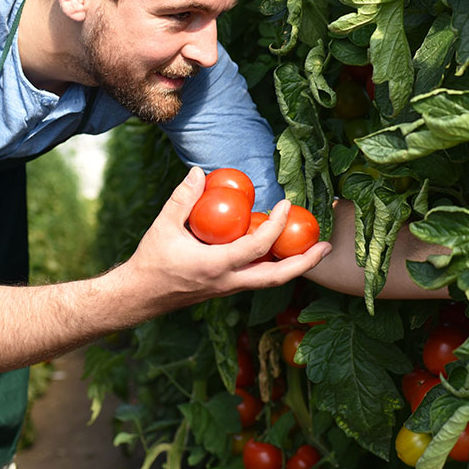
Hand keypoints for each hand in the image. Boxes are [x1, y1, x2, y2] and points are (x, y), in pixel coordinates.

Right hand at [119, 168, 330, 318]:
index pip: (256, 247)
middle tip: (326, 246)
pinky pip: (259, 278)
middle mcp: (229, 282)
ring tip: (316, 250)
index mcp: (216, 266)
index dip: (276, 226)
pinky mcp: (229, 288)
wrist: (141, 296)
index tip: (286, 204)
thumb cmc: (152, 261)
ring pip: (271, 281)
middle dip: (305, 263)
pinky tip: (284, 250)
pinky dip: (276, 266)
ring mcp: (231, 288)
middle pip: (277, 277)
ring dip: (295, 266)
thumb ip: (182, 199)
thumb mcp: (164, 227)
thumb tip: (200, 172)